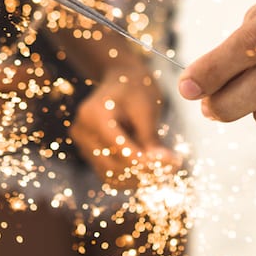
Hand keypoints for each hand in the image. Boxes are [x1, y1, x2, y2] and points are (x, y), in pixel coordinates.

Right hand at [70, 64, 176, 186]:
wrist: (121, 77)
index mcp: (94, 115)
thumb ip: (151, 139)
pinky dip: (129, 175)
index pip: (120, 150)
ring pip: (110, 174)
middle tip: (173, 169)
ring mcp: (82, 142)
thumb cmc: (136, 86)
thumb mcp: (147, 109)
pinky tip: (150, 170)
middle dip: (144, 172)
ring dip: (138, 178)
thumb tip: (165, 167)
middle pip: (113, 166)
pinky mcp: (89, 151)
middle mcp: (82, 130)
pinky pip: (108, 172)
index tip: (173, 165)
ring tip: (164, 170)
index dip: (147, 162)